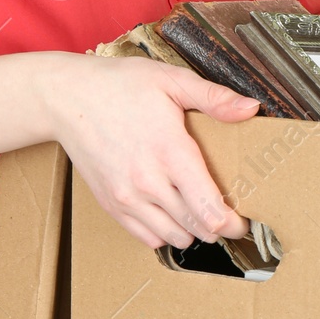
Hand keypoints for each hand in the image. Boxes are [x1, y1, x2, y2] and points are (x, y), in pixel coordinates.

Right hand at [43, 55, 257, 248]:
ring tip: (198, 211)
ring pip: (175, 238)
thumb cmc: (119, 85)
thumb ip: (213, 98)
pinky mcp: (112, 205)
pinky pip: (148, 238)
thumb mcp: (170, 80)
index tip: (243, 218)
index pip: (211, 210)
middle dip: (220, 226)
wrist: (67, 99)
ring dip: (193, 230)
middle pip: (198, 229)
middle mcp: (149, 182)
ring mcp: (127, 198)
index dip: (235, 222)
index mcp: (170, 152)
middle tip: (228, 213)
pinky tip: (171, 213)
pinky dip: (165, 232)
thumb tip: (251, 108)